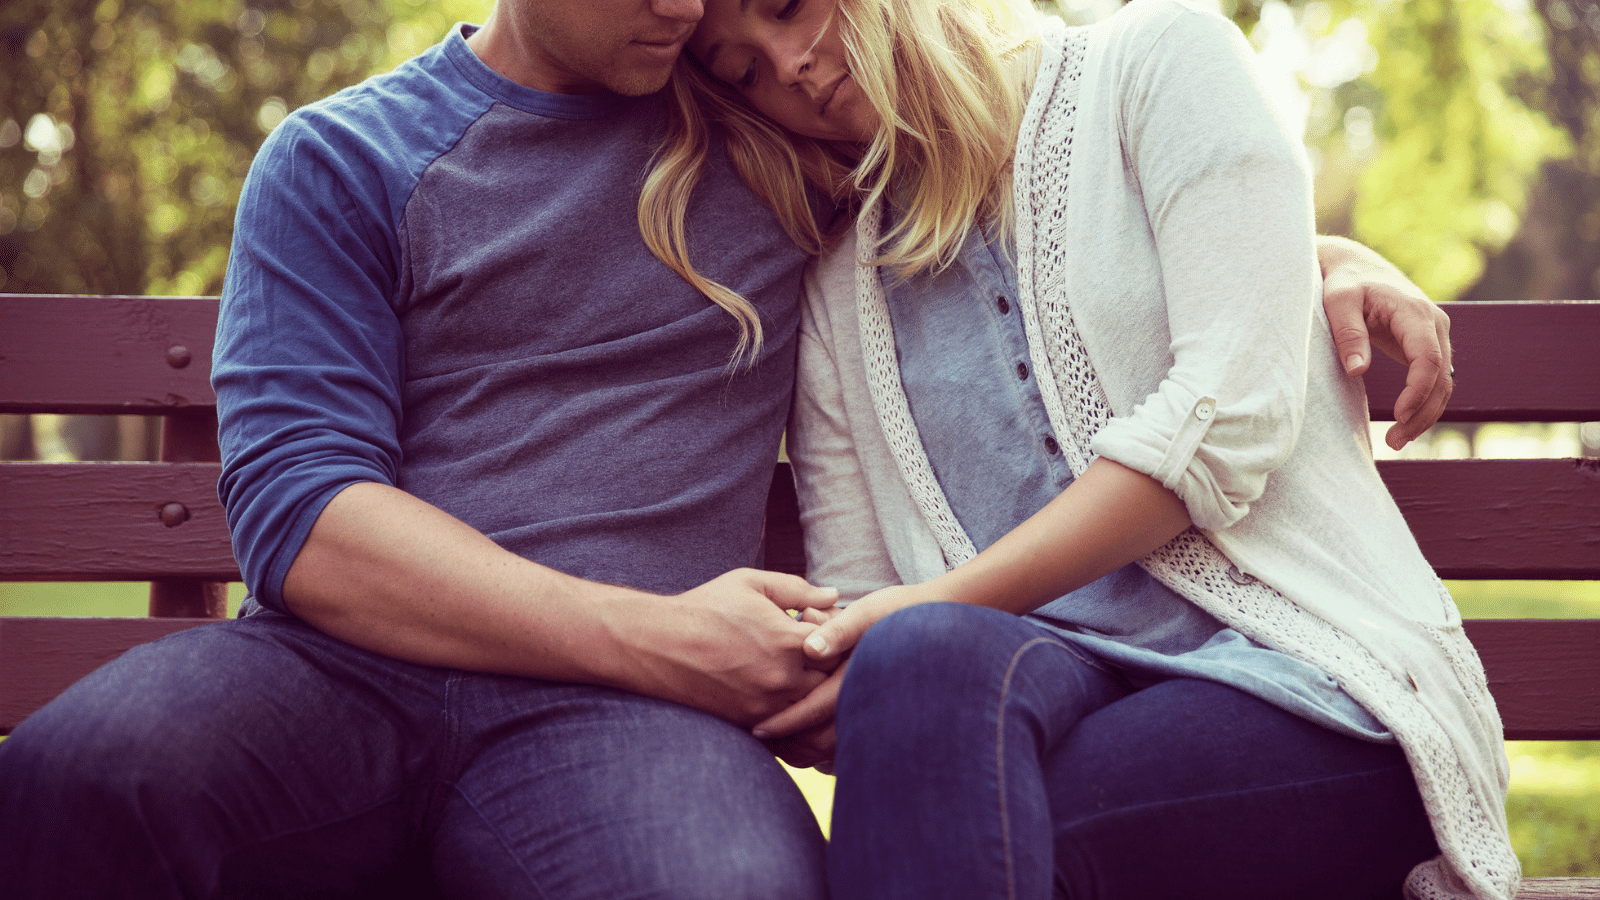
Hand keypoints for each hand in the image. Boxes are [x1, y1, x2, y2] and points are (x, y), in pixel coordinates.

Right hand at [627, 569, 839, 726]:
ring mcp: (766, 705)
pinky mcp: (749, 723)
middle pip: (833, 682)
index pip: (840, 646)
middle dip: (831, 669)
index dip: (839, 638)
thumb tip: (833, 595)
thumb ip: (797, 590)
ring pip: (813, 710)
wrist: (658, 644)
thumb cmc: (705, 607)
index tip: (825, 631)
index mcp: (788, 640)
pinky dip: (795, 719)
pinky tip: (788, 700)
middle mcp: (782, 677)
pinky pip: (789, 730)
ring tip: (806, 677)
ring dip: (815, 696)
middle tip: (820, 656)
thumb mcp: (751, 584)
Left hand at [750, 585, 933, 768]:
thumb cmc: (898, 611)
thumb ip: (838, 628)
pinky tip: (801, 745)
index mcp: (858, 678)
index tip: (757, 730)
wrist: (940, 626)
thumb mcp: (867, 612)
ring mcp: (876, 714)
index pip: (814, 710)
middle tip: (760, 743)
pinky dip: (821, 751)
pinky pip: (846, 747)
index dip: (783, 723)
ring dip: (803, 752)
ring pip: (832, 750)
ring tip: (777, 746)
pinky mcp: (879, 718)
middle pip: (820, 742)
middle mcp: (868, 702)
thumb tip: (810, 648)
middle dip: (789, 747)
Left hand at [1318, 237, 1453, 449]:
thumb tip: (1357, 371)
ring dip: (1425, 414)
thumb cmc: (1344, 282)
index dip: (1417, 392)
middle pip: (1441, 377)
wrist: (1355, 266)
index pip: (1428, 359)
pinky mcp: (1425, 345)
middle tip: (1393, 441)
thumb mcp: (1338, 301)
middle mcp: (1433, 324)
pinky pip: (1434, 379)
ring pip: (1443, 382)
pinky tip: (1404, 425)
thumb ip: (1348, 333)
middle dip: (1422, 413)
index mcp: (1415, 312)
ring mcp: (1434, 335)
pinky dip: (1424, 404)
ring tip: (1396, 441)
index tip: (1398, 417)